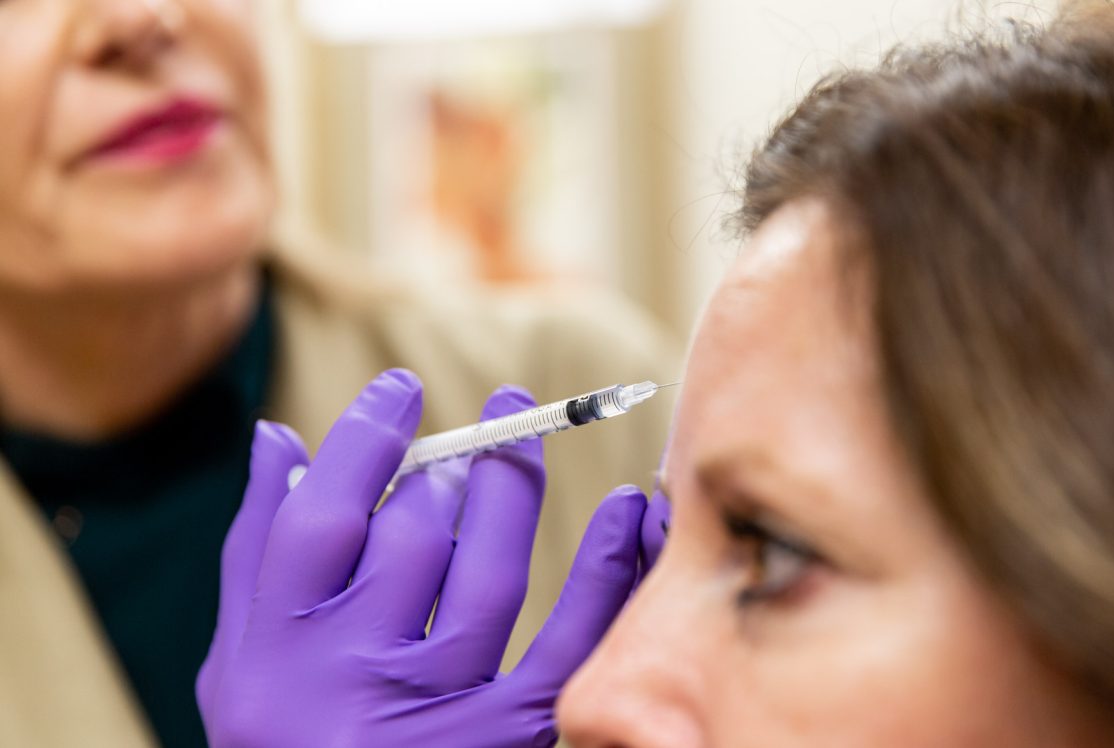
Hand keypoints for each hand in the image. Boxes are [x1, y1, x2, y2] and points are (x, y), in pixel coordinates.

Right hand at [197, 370, 648, 747]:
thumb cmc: (281, 738)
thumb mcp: (240, 663)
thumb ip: (256, 554)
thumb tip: (278, 439)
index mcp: (273, 650)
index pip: (322, 516)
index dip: (368, 438)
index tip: (400, 392)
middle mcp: (346, 680)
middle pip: (413, 537)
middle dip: (448, 468)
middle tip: (478, 431)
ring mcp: (432, 713)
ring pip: (491, 575)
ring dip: (514, 491)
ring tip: (520, 437)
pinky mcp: (505, 740)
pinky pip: (570, 644)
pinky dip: (606, 572)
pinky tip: (627, 511)